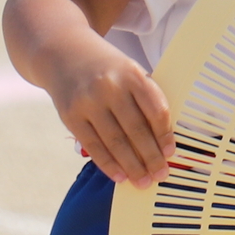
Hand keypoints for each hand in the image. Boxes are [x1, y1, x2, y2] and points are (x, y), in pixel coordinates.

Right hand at [49, 45, 173, 185]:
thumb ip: (145, 99)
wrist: (63, 52)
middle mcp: (110, 87)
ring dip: (132, 166)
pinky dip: (108, 164)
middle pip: (136, 129)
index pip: (155, 110)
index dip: (165, 135)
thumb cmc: (106, 68)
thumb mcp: (129, 71)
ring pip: (115, 141)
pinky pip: (93, 145)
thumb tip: (162, 142)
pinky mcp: (70, 115)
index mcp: (132, 74)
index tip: (171, 153)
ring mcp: (88, 101)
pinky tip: (120, 176)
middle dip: (151, 157)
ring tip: (143, 182)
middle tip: (161, 175)